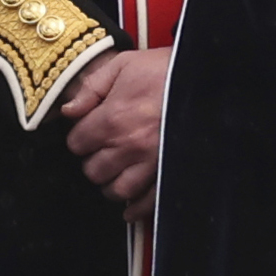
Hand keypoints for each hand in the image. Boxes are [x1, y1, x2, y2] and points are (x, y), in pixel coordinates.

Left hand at [60, 46, 169, 215]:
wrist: (207, 76)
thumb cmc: (166, 70)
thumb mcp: (124, 65)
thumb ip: (91, 88)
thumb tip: (68, 110)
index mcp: (112, 118)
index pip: (77, 144)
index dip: (80, 138)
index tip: (89, 132)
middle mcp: (129, 145)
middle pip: (93, 171)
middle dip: (94, 161)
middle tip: (103, 151)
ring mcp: (151, 163)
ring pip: (118, 190)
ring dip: (112, 183)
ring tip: (117, 172)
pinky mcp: (170, 172)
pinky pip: (148, 201)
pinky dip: (136, 210)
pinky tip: (129, 209)